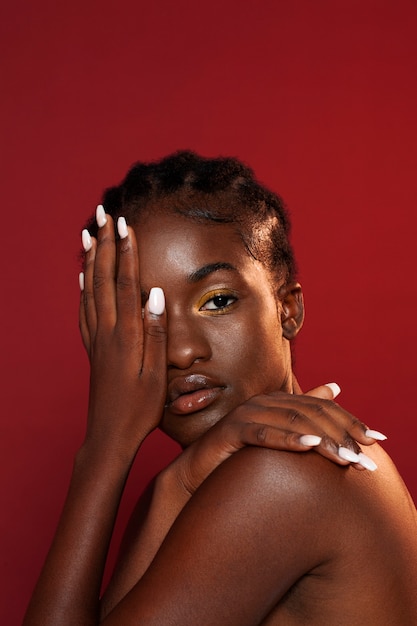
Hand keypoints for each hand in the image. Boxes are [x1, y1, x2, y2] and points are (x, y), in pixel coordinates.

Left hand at [79, 207, 166, 459]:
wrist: (109, 435)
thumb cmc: (139, 410)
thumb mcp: (155, 375)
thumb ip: (154, 333)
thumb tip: (153, 294)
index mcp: (125, 336)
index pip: (127, 284)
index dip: (126, 253)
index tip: (126, 225)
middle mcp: (106, 332)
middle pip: (104, 279)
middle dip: (105, 245)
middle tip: (105, 215)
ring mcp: (96, 339)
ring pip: (90, 290)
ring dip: (91, 259)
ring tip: (90, 234)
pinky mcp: (92, 349)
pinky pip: (83, 310)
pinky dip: (83, 287)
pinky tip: (83, 276)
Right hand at [163, 383, 385, 497]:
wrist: (199, 474)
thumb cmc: (240, 458)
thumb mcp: (277, 437)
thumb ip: (304, 414)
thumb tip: (335, 386)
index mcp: (277, 400)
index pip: (321, 406)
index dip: (349, 421)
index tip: (375, 440)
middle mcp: (264, 401)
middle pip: (312, 413)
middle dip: (342, 435)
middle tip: (364, 459)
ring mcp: (247, 413)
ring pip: (293, 422)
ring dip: (323, 441)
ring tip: (346, 458)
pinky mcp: (232, 430)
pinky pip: (264, 434)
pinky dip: (288, 440)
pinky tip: (309, 448)